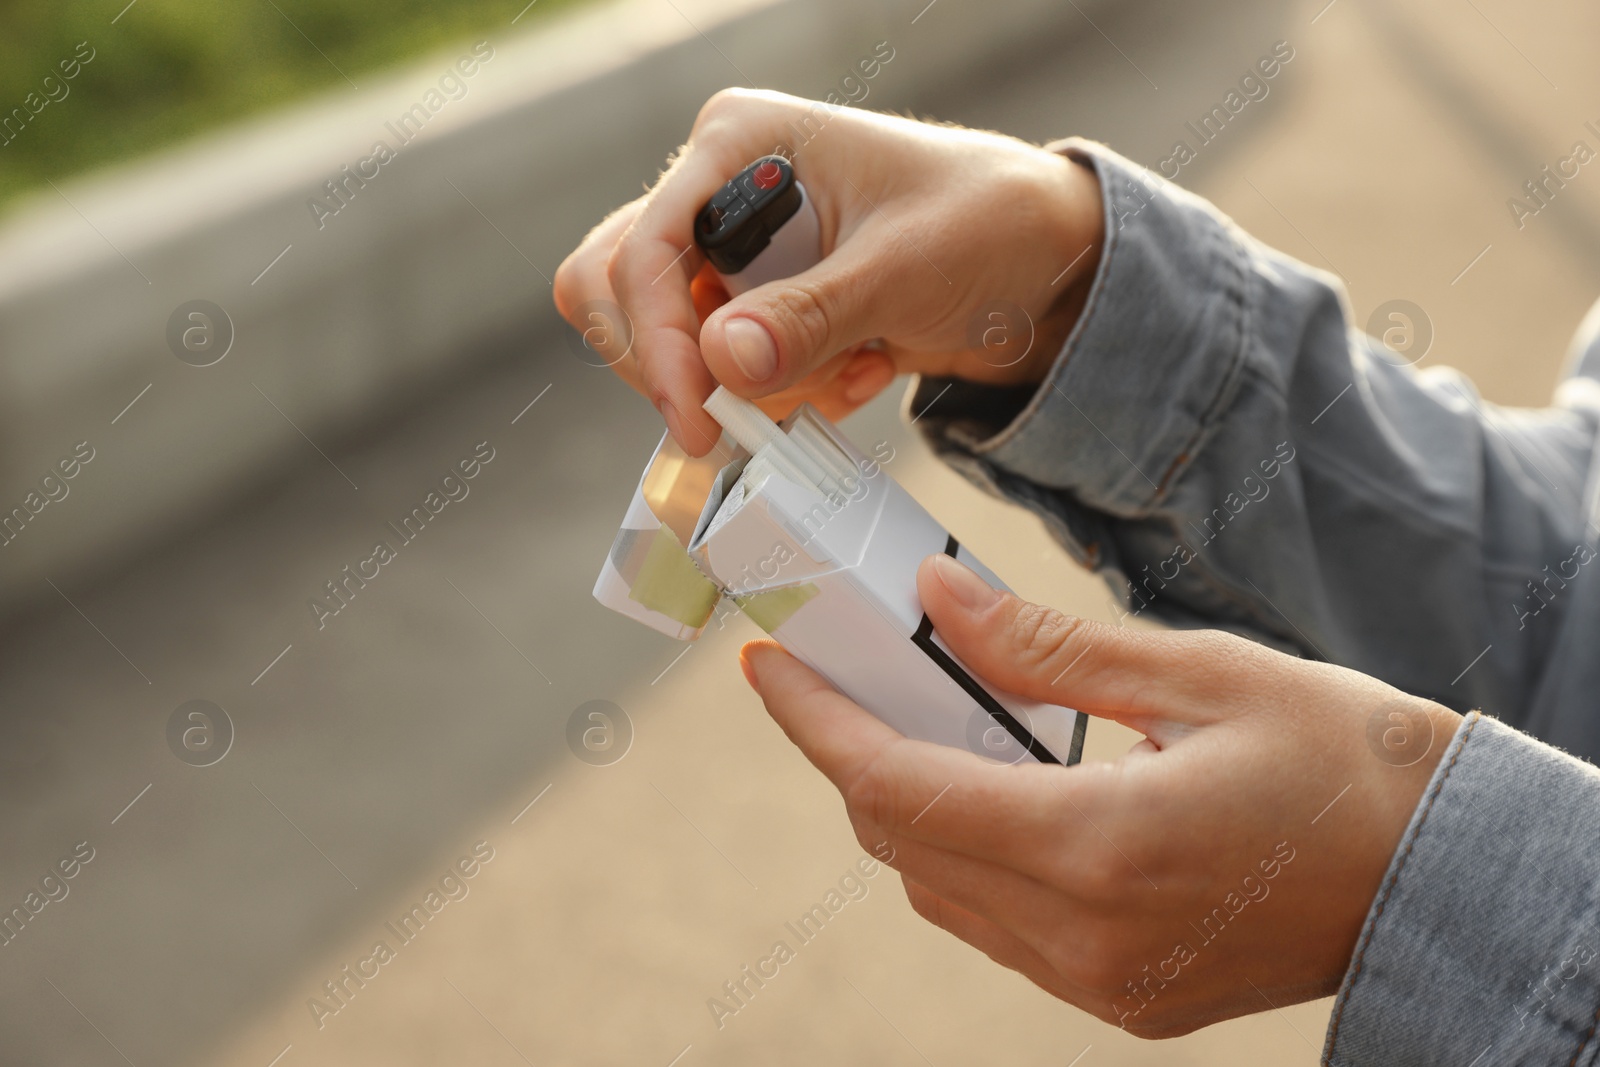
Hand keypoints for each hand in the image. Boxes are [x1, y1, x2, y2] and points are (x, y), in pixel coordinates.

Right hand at [553, 88, 1103, 455]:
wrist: (1045, 264)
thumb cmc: (989, 224)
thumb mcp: (905, 268)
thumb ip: (812, 314)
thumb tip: (720, 362)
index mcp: (742, 143)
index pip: (645, 248)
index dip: (657, 343)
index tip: (696, 421)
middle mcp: (721, 188)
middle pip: (621, 292)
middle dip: (685, 368)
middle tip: (746, 419)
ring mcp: (734, 249)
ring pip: (669, 340)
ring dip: (749, 386)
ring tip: (845, 373)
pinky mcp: (756, 302)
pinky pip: (724, 369)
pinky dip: (782, 394)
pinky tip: (859, 372)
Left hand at [738, 553, 1460, 1036]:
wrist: (1439, 874)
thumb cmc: (1344, 761)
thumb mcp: (1199, 674)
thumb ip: (1050, 649)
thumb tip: (938, 602)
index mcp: (1101, 845)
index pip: (900, 788)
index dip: (818, 725)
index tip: (769, 667)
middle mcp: (1084, 935)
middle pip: (903, 842)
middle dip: (853, 754)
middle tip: (842, 676)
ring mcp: (1100, 982)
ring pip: (939, 891)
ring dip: (908, 806)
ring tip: (918, 720)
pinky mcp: (1120, 998)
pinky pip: (995, 926)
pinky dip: (966, 853)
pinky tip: (993, 790)